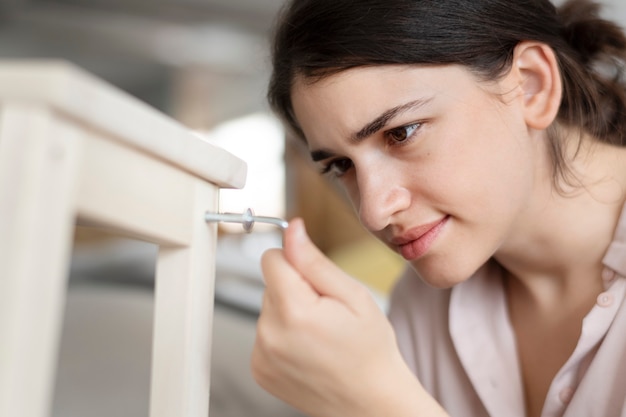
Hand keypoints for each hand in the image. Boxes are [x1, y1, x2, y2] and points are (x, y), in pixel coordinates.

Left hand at [250, 218, 445, 416]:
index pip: (271, 258)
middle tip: (327, 312)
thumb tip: (292, 229)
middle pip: (270, 283)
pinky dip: (283, 334)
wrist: (370, 402)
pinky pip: (265, 332)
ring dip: (289, 312)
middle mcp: (269, 335)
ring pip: (267, 307)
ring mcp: (261, 355)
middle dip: (295, 288)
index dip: (296, 261)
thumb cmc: (370, 350)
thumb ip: (314, 260)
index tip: (316, 278)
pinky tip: (308, 349)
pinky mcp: (259, 368)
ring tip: (320, 334)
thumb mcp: (353, 296)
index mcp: (294, 312)